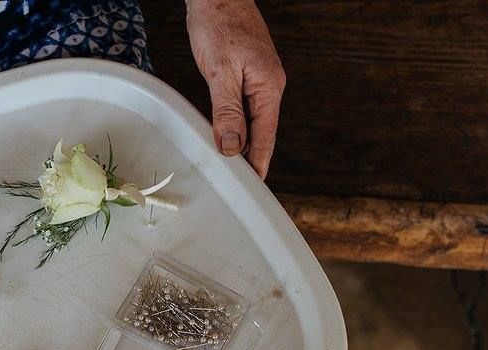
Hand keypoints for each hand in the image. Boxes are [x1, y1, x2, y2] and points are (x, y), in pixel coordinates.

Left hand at [186, 0, 285, 177]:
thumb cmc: (219, 26)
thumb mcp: (220, 72)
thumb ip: (227, 112)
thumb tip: (233, 147)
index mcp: (268, 87)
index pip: (265, 136)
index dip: (259, 163)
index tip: (255, 186)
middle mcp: (269, 86)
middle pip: (261, 132)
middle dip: (251, 158)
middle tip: (241, 185)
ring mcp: (259, 80)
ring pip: (252, 121)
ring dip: (243, 143)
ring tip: (234, 169)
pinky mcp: (247, 75)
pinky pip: (244, 108)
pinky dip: (236, 125)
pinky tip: (229, 137)